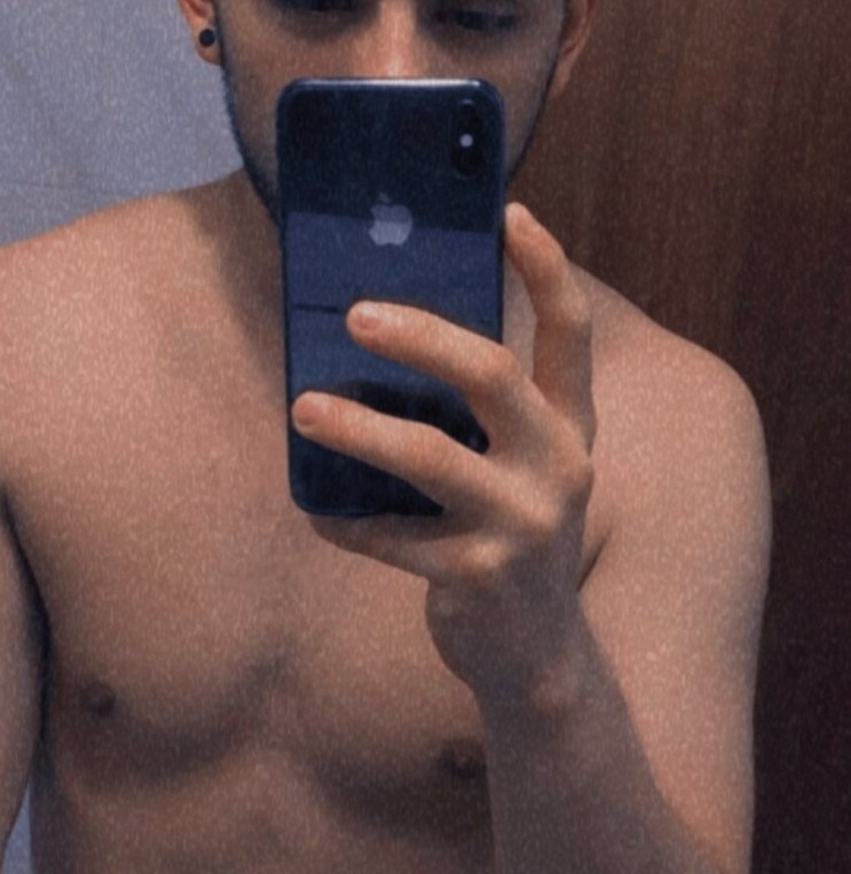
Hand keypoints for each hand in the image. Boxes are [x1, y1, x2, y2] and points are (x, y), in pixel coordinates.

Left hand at [291, 203, 596, 713]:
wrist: (536, 661)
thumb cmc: (508, 539)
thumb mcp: (519, 471)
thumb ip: (482, 417)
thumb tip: (385, 340)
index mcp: (571, 429)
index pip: (570, 333)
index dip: (547, 269)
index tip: (511, 212)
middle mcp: (559, 467)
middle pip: (493, 376)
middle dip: (423, 336)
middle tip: (356, 314)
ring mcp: (523, 525)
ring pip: (431, 456)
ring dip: (359, 428)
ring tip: (304, 407)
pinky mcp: (479, 577)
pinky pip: (392, 536)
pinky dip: (347, 522)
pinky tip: (317, 512)